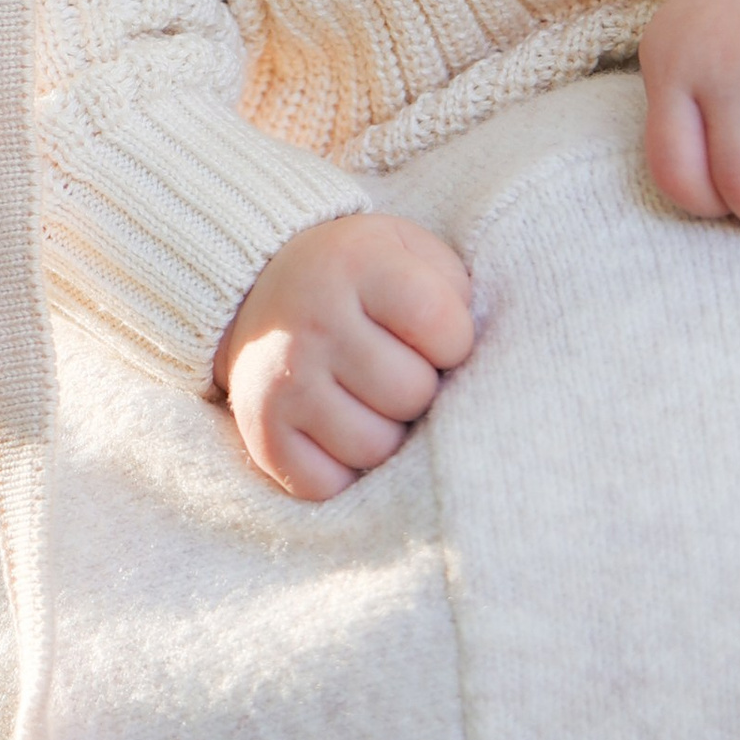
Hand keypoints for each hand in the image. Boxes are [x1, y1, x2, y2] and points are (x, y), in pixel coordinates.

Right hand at [216, 213, 474, 500]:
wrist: (260, 288)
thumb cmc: (363, 280)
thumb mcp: (411, 255)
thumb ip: (455, 293)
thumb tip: (479, 370)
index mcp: (358, 265)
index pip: (446, 330)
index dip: (453, 342)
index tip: (431, 333)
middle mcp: (313, 320)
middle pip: (411, 395)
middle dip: (419, 389)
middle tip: (395, 369)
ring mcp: (283, 379)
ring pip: (375, 448)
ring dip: (385, 432)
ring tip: (368, 399)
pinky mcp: (260, 431)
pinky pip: (328, 485)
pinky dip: (342, 469)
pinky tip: (335, 429)